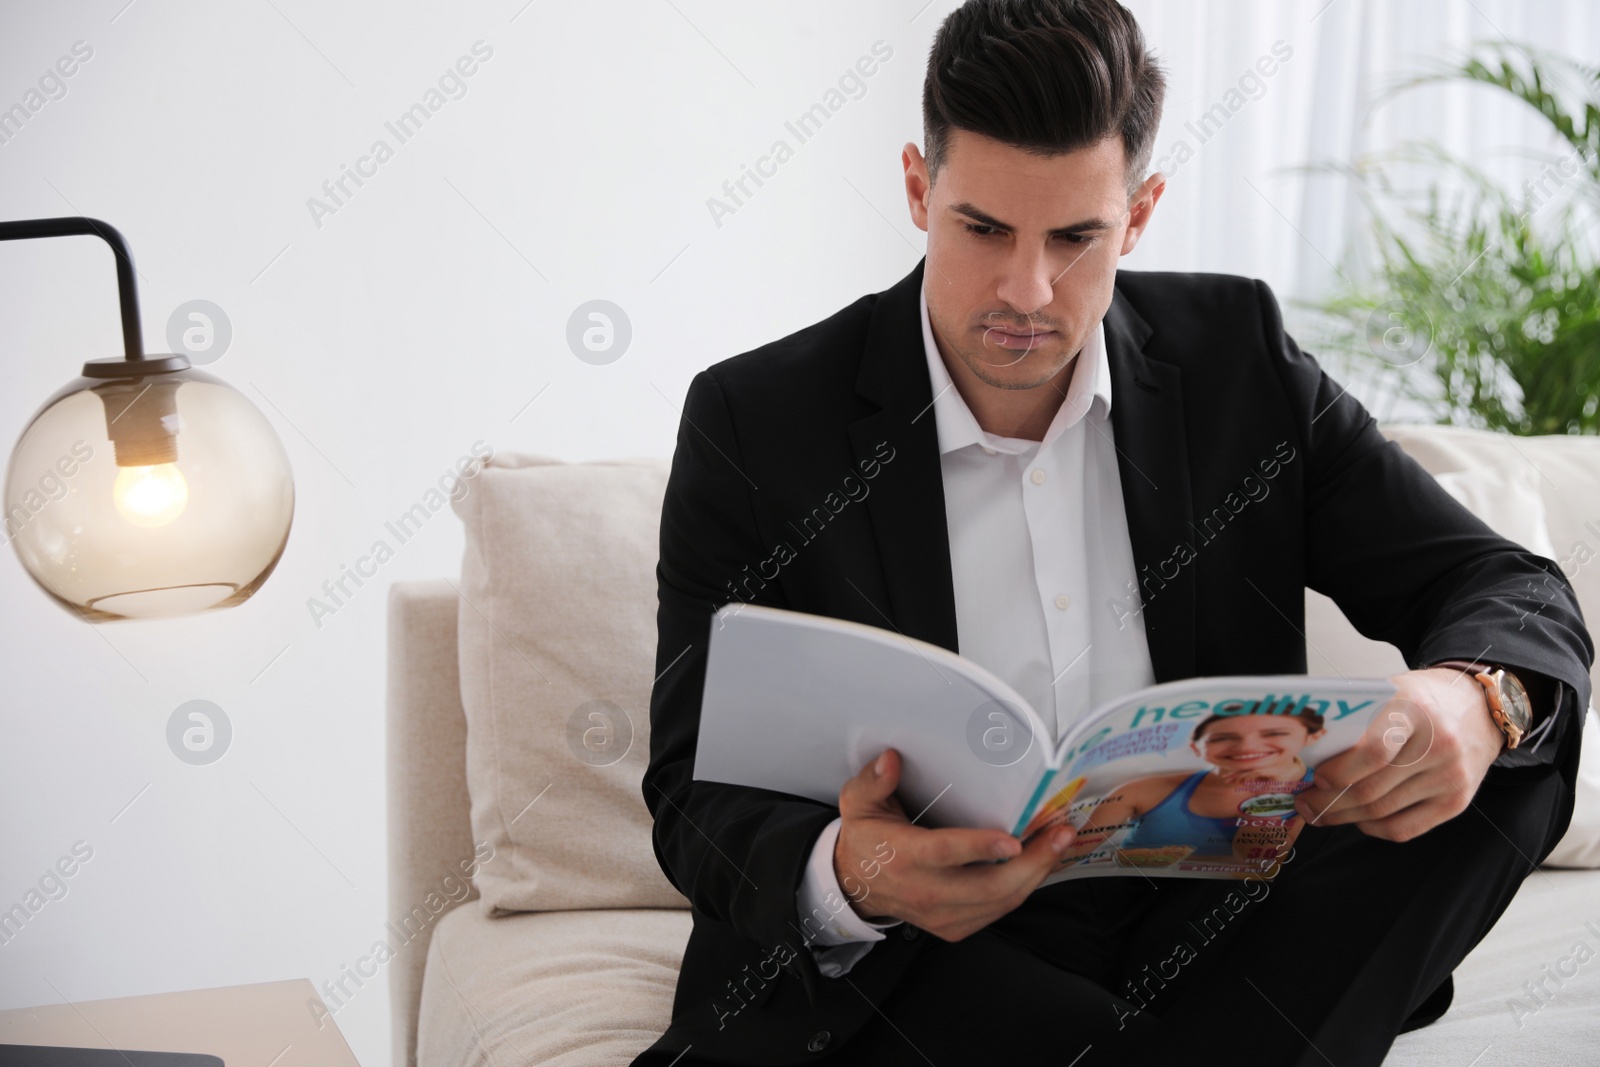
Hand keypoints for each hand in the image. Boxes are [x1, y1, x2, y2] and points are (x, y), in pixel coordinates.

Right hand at [833, 748, 1075, 941]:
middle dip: (1032, 862)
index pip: (946, 854)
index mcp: (903, 858)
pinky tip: (1040, 864)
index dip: (980, 848)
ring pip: (1000, 901)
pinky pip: (998, 910)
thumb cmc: (866, 840)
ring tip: (1059, 844)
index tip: (1012, 840)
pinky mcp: (955, 926)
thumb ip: (873, 782)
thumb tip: (891, 760)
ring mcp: (942, 915)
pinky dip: (1024, 888)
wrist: (856, 886)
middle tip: (1060, 834)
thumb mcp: (858, 804)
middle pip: (988, 886)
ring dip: (1036, 873)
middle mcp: (925, 892)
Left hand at [1293, 668, 1504, 840]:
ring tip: (1320, 812)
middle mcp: (1437, 744)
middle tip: (1305, 802)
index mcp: (1413, 709)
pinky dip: (1372, 828)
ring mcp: (1449, 776)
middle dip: (1328, 802)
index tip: (1314, 777)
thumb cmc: (1420, 701)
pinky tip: (1356, 818)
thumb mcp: (1388, 693)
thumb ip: (1354, 719)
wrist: (1477, 709)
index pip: (1372, 751)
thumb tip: (1308, 754)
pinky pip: (1404, 829)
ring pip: (1382, 812)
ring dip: (1343, 817)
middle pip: (1371, 789)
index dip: (1338, 771)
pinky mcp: (1456, 802)